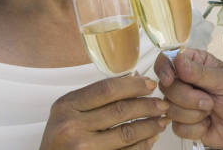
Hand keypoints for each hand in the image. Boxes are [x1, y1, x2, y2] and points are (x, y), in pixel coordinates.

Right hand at [39, 75, 170, 149]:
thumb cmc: (60, 139)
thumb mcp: (68, 112)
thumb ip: (96, 97)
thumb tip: (133, 79)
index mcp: (66, 107)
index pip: (107, 89)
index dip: (133, 85)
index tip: (150, 84)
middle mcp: (72, 127)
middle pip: (120, 110)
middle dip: (147, 106)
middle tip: (162, 103)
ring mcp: (83, 149)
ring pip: (127, 133)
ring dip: (150, 126)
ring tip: (162, 120)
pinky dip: (142, 145)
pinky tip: (151, 139)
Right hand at [154, 49, 222, 149]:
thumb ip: (200, 72)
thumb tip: (178, 60)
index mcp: (193, 64)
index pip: (167, 59)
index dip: (164, 68)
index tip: (170, 79)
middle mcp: (183, 82)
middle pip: (166, 87)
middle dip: (188, 97)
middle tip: (209, 100)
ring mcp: (181, 102)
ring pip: (170, 108)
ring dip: (194, 113)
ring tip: (211, 109)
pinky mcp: (182, 122)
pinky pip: (177, 127)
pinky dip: (195, 127)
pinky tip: (207, 123)